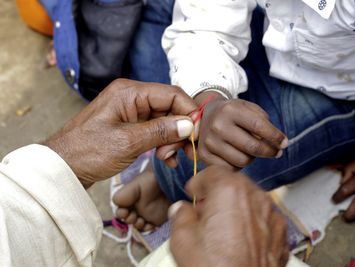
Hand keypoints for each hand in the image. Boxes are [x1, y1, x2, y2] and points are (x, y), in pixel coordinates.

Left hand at [44, 79, 196, 186]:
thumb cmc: (88, 152)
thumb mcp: (128, 142)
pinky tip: (165, 158)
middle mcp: (132, 97)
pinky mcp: (130, 125)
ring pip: (165, 120)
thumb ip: (161, 131)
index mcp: (129, 92)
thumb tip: (190, 125)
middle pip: (170, 107)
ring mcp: (131, 111)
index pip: (172, 94)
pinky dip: (163, 143)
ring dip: (172, 139)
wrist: (62, 168)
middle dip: (180, 129)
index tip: (197, 134)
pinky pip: (155, 130)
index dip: (189, 112)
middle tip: (182, 152)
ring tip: (168, 158)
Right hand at [169, 166, 288, 266]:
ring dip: (236, 207)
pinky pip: (264, 219)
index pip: (213, 172)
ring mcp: (272, 215)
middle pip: (234, 184)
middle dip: (218, 194)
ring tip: (223, 228)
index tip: (194, 193)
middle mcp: (255, 197)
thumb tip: (181, 209)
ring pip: (250, 200)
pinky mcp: (281, 234)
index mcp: (229, 191)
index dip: (199, 182)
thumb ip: (180, 215)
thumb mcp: (182, 238)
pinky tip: (240, 240)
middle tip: (205, 211)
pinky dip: (252, 223)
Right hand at [193, 92, 287, 168]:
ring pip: (243, 161)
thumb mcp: (247, 108)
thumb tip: (278, 144)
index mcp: (230, 110)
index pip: (259, 126)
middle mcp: (217, 125)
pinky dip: (238, 165)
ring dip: (252, 158)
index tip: (284, 143)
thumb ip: (263, 122)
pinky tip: (238, 155)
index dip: (275, 137)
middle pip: (252, 147)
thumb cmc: (232, 114)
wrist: (205, 116)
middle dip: (269, 151)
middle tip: (276, 152)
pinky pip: (230, 168)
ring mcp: (209, 142)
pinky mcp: (204, 155)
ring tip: (251, 150)